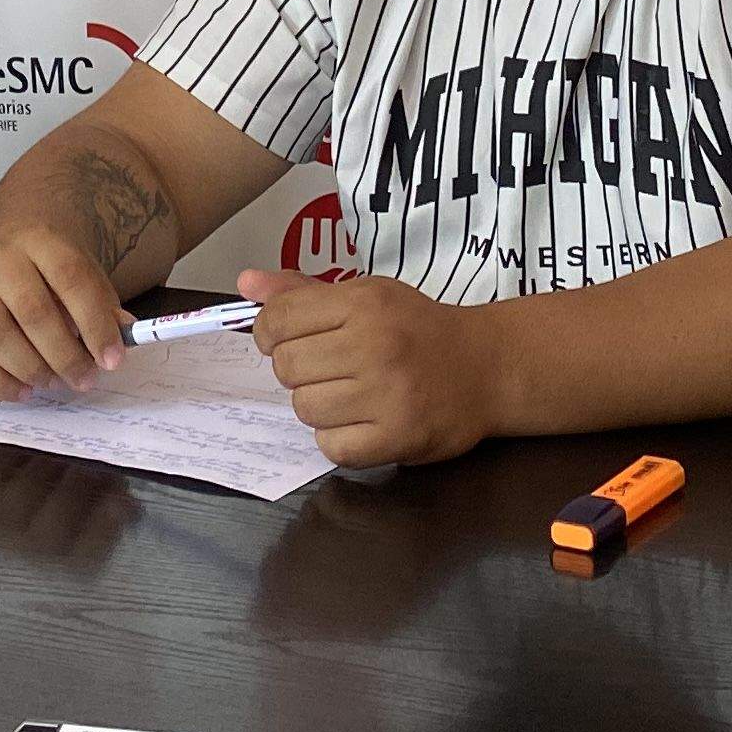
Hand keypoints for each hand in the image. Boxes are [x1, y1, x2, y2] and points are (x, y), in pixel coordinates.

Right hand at [0, 222, 129, 400]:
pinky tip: (24, 391)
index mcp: (42, 242)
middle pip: (31, 310)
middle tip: (85, 379)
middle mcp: (2, 262)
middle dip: (64, 355)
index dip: (94, 323)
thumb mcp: (87, 272)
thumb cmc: (56, 266)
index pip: (70, 279)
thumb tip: (120, 343)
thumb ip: (104, 306)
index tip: (112, 360)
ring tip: (56, 383)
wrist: (14, 237)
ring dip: (30, 368)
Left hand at [236, 268, 504, 468]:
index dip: (268, 333)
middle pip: (287, 367)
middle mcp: (375, 344)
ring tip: (345, 395)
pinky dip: (337, 439)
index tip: (283, 340)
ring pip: (305, 408)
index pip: (278, 319)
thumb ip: (302, 292)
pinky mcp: (400, 437)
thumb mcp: (366, 295)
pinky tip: (357, 423)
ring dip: (317, 405)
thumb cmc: (417, 328)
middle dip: (296, 370)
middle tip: (324, 369)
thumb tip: (245, 284)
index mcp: (363, 303)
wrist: (486, 366)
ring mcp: (388, 394)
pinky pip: (333, 447)